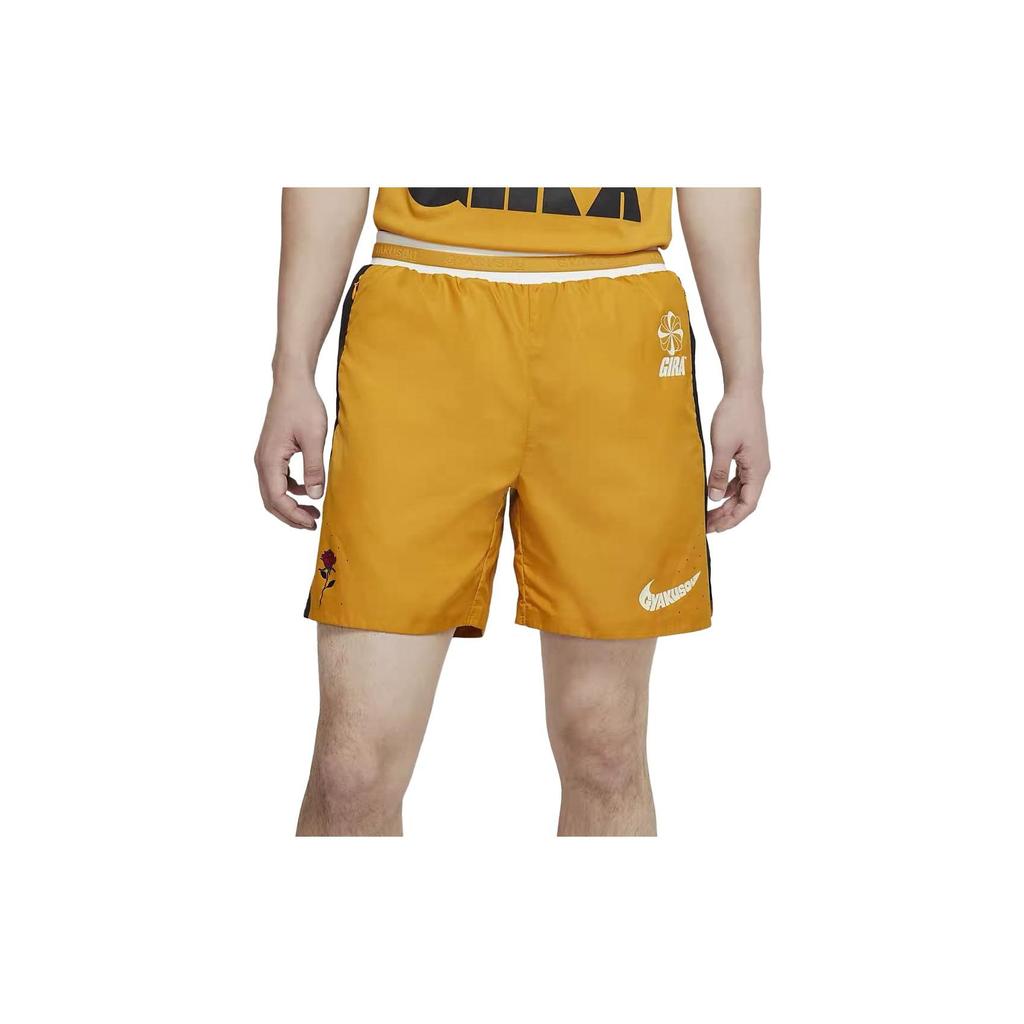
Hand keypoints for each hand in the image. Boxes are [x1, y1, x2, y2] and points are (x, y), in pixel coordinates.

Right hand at [254, 378, 326, 528]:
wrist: (292, 383)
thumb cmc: (303, 406)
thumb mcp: (314, 438)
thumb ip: (314, 468)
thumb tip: (315, 495)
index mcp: (269, 460)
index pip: (277, 498)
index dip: (294, 515)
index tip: (313, 522)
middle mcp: (262, 461)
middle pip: (271, 500)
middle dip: (290, 515)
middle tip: (312, 523)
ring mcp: (265, 457)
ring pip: (272, 491)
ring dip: (290, 504)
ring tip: (312, 511)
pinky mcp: (272, 453)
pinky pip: (277, 480)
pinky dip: (290, 491)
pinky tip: (307, 490)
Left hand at [705, 388, 769, 532]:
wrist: (743, 392)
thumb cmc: (734, 415)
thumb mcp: (722, 446)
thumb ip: (718, 473)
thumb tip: (713, 498)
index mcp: (758, 470)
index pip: (747, 505)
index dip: (731, 520)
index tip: (715, 529)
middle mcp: (760, 469)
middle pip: (744, 501)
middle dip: (726, 516)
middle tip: (706, 526)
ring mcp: (754, 463)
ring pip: (741, 492)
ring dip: (725, 504)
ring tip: (707, 514)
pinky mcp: (748, 456)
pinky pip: (738, 480)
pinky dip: (726, 490)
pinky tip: (713, 493)